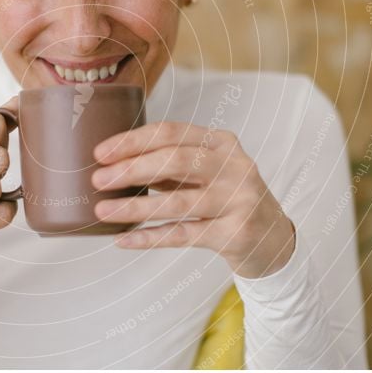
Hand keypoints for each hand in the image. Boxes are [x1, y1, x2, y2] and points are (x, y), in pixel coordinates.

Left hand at [91, 122, 294, 278]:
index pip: (172, 132)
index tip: (100, 152)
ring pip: (177, 202)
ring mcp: (238, 200)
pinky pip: (184, 235)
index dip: (133, 141)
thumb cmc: (226, 198)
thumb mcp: (206, 172)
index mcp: (222, 142)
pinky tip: (124, 240)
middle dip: (131, 169)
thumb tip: (112, 162)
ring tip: (102, 210)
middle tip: (98, 180)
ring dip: (134, 207)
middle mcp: (234, 167)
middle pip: (175, 161)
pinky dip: (150, 237)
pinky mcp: (236, 234)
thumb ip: (171, 163)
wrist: (273, 239)